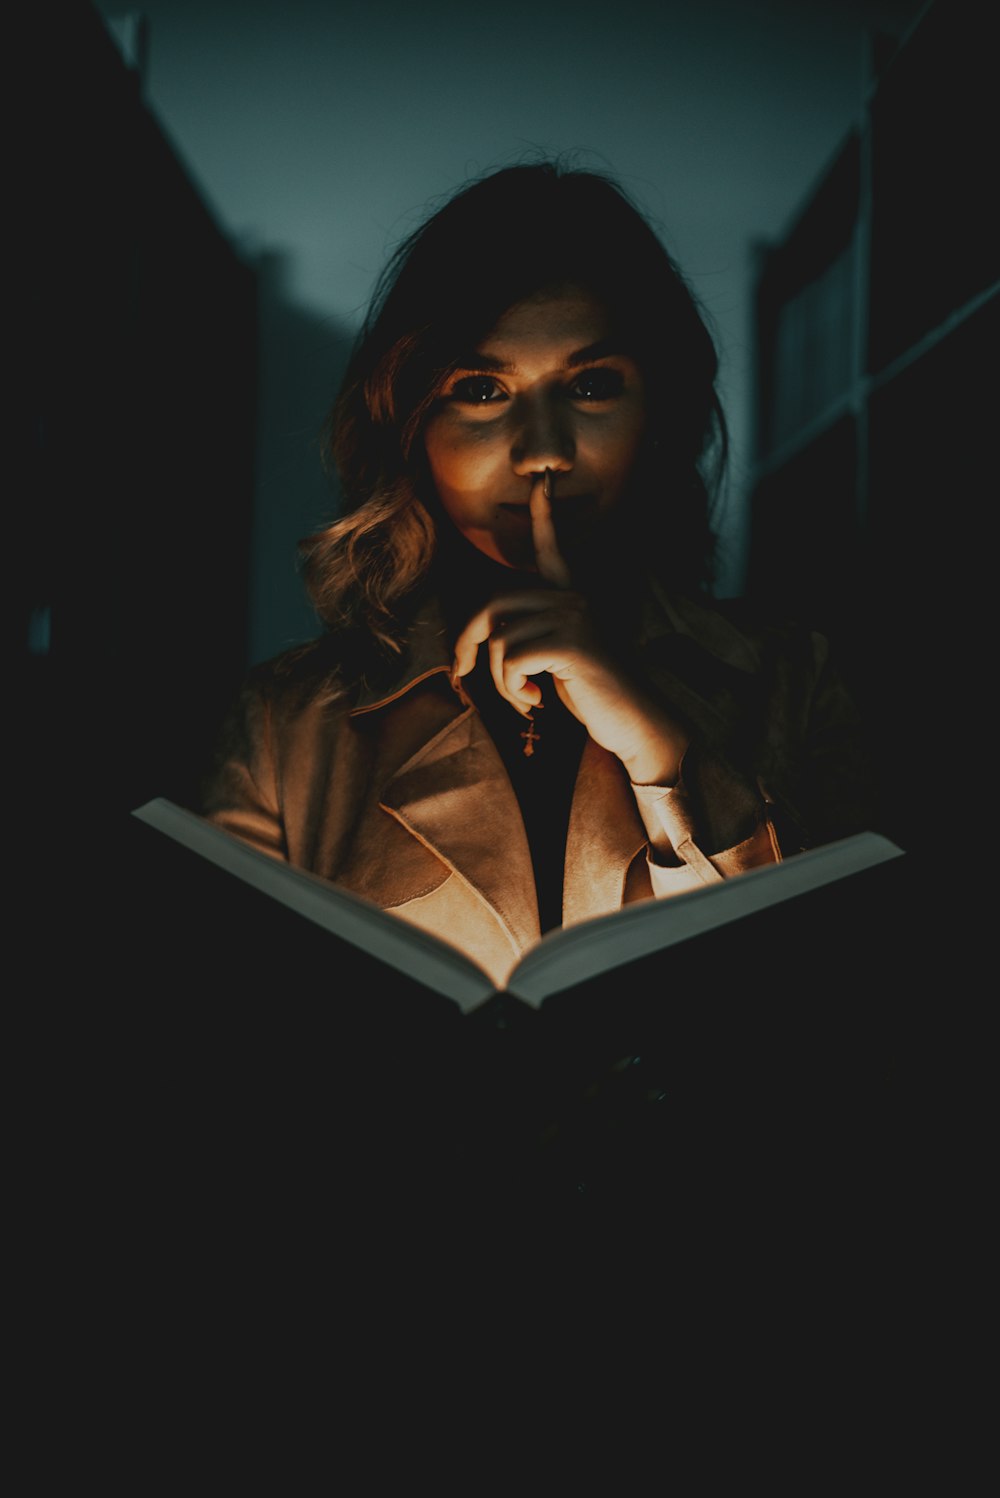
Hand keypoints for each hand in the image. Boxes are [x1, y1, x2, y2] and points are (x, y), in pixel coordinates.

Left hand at [451, 472, 690, 785]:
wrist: (632, 722)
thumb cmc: (590, 693)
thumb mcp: (555, 656)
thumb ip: (528, 634)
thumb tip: (480, 638)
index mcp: (571, 597)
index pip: (553, 548)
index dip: (546, 515)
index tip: (543, 479)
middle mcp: (572, 599)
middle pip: (494, 603)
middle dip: (468, 640)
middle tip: (464, 671)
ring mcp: (573, 618)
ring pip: (500, 640)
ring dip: (500, 680)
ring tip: (524, 697)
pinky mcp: (570, 644)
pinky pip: (512, 661)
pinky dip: (513, 689)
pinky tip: (536, 701)